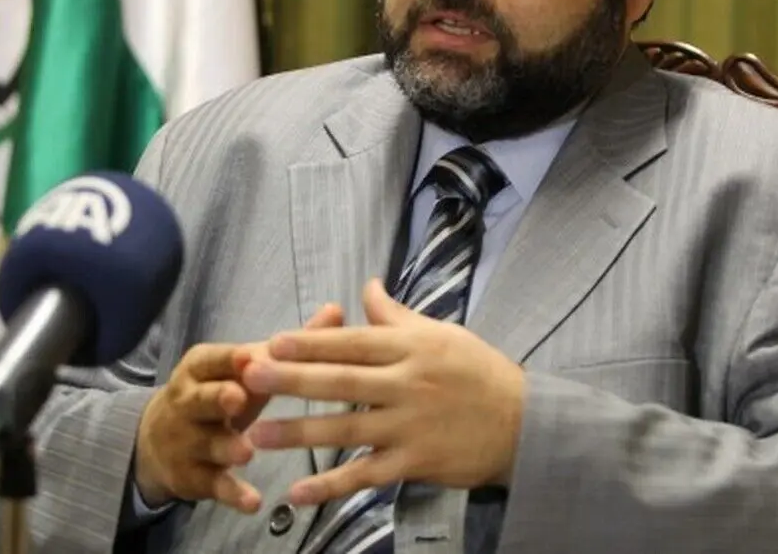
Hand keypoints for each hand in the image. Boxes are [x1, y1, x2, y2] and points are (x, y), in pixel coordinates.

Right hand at [133, 303, 344, 512]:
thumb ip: (290, 345)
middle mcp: (188, 401)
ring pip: (207, 442)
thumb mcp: (247, 369)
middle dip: (218, 397)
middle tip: (238, 398)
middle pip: (202, 398)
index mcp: (201, 368)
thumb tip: (337, 310)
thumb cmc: (218, 393)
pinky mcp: (193, 476)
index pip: (215, 360)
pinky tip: (253, 501)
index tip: (254, 357)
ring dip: (227, 446)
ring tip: (247, 451)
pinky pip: (214, 484)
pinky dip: (232, 492)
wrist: (158, 442)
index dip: (233, 360)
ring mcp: (188, 441)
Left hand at [240, 279, 524, 505]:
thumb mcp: (442, 333)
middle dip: (293, 379)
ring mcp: (409, 426)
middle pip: (341, 381)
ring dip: (299, 433)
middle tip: (252, 377)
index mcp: (411, 348)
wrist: (525, 423)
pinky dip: (331, 485)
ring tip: (258, 434)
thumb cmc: (479, 372)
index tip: (273, 340)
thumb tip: (367, 285)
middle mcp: (407, 384)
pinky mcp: (415, 463)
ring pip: (346, 429)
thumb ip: (397, 316)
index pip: (352, 342)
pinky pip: (366, 476)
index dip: (311, 341)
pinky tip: (298, 492)